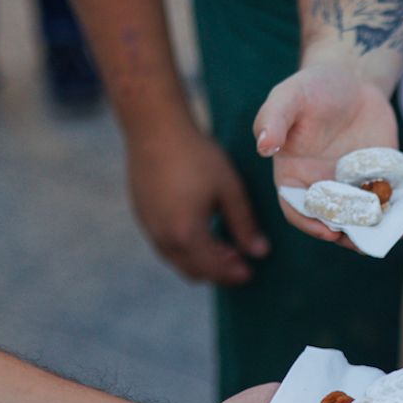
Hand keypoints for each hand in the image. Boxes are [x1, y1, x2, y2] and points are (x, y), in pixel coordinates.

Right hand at [127, 129, 268, 285]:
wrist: (154, 129)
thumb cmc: (196, 155)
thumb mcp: (229, 190)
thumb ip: (244, 224)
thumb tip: (260, 252)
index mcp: (186, 233)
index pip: (213, 268)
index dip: (233, 274)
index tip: (250, 273)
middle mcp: (163, 237)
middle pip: (193, 271)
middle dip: (218, 273)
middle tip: (240, 265)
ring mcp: (149, 227)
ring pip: (177, 260)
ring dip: (200, 262)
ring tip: (224, 250)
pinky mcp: (142, 215)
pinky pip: (165, 245)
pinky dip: (185, 248)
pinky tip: (201, 232)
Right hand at [252, 61, 397, 241]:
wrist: (353, 81)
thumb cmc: (314, 89)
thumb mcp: (289, 96)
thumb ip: (272, 119)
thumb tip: (263, 145)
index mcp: (293, 176)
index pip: (296, 209)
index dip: (310, 223)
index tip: (328, 230)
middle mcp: (321, 187)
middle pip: (331, 220)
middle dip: (346, 233)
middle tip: (363, 239)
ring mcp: (350, 187)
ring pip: (359, 218)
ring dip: (372, 229)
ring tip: (386, 233)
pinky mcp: (376, 181)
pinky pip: (383, 203)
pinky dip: (393, 214)